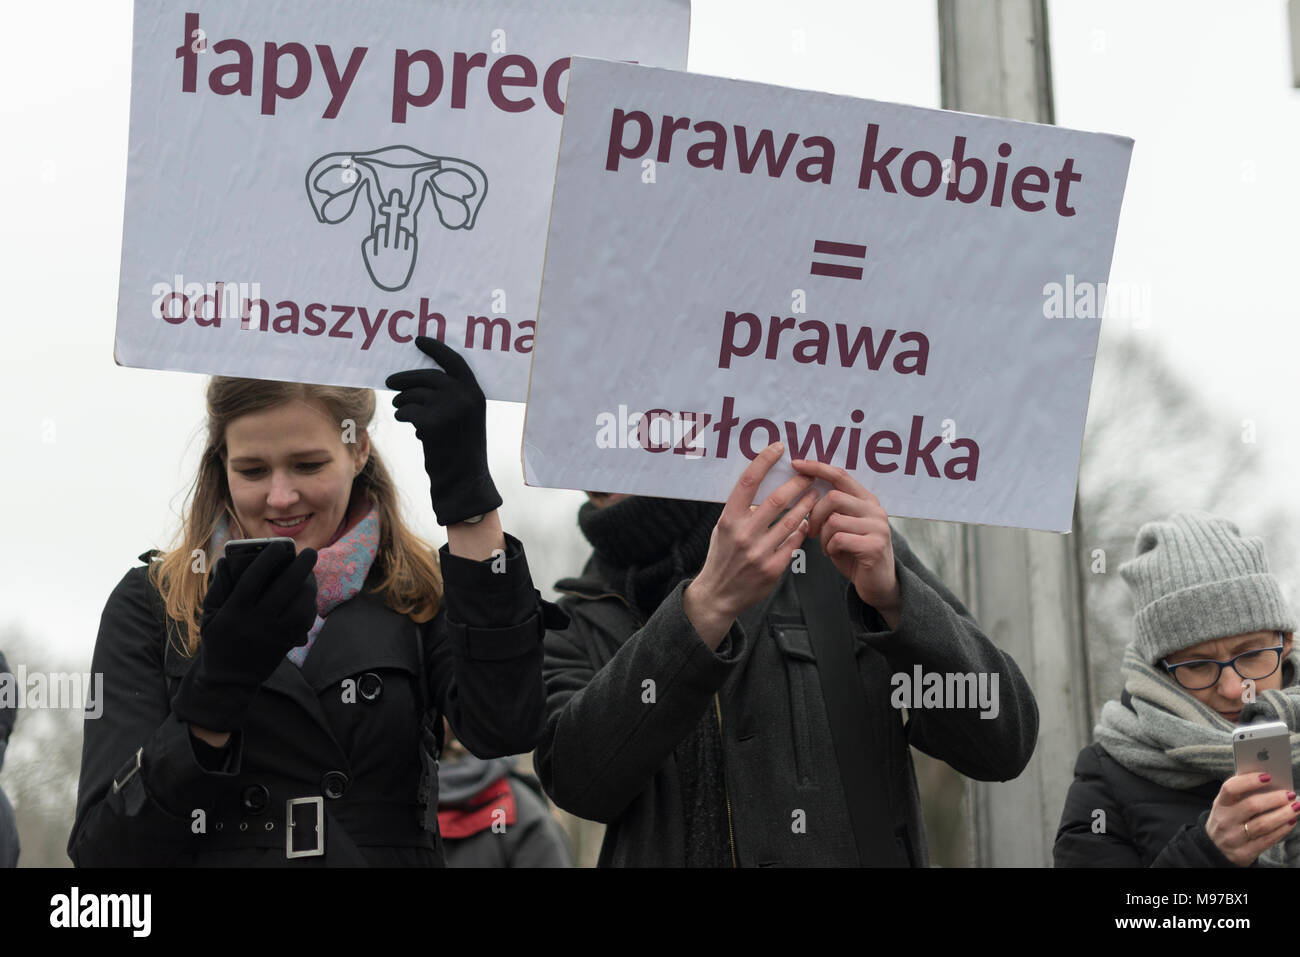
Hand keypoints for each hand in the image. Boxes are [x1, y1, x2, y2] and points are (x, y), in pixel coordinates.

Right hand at [171, 546, 318, 732]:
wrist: (229, 681)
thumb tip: (225, 561)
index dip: (267, 560)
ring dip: (310, 587)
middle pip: (283, 589)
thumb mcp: (208, 617)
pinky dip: (310, 607)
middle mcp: (255, 622)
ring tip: (312, 575)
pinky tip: (309, 597)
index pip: (252, 580)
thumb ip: (217, 589)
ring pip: (299, 606)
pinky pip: (304, 622)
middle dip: (300, 568)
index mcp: (233, 612)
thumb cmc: (217, 642)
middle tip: (310, 552)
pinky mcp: (285, 644)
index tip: (278, 547)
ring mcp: (273, 634)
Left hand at [385, 336, 501, 525]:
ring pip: (413, 395)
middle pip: (428, 377)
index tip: (419, 341)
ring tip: (403, 410)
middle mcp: (464, 397)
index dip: (435, 349)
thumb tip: (422, 379)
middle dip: (406, 379)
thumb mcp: (467, 417)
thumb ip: (454, 396)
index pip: (454, 362)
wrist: (464, 479)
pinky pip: (407, 411)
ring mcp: (448, 409)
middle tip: (390, 382)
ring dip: (403, 401)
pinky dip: (403, 415)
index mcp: (476, 393)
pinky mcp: (431, 423)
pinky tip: (408, 424)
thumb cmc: (462, 450)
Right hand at [683, 442, 816, 648]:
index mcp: (728, 519)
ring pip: (791, 521)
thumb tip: (763, 488)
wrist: (719, 595)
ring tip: (816, 495)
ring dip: (807, 505)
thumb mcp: (723, 529)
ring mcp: (759, 552)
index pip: (747, 482)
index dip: (764, 461)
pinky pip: (794, 543)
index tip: (778, 448)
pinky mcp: (773, 569)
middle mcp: (743, 534)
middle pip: (776, 500)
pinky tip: (807, 522)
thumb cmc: (722, 556)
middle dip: (797, 484)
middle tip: (810, 474)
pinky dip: (802, 530)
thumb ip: (741, 511)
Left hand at [792, 458, 899, 627]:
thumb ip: (832, 509)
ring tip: (825, 546)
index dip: (817, 467)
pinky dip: (829, 547)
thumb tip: (803, 490)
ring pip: (834, 519)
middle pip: (833, 497)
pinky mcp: (875, 546)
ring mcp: (878, 527)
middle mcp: (875, 509)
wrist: (878, 584)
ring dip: (822, 535)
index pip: (840, 475)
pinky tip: (832, 553)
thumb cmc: (854, 553)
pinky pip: (839, 538)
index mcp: (866, 500)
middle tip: (810, 530)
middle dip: (814, 514)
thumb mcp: (843, 526)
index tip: (796, 464)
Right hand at [1205, 773, 1296, 865]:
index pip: (1230, 788)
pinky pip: (1267, 840)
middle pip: (1251, 806)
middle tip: (1290, 793)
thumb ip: (1241, 794)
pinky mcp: (1244, 852)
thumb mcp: (1225, 806)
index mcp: (1220, 804)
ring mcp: (1234, 838)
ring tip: (1296, 807)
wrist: (1214, 849)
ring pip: (1263, 824)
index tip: (1267, 776)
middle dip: (1274, 798)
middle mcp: (1225, 820)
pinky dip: (1282, 830)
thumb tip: (1266, 780)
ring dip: (1283, 814)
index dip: (1249, 781)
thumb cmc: (1226, 820)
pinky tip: (1291, 822)